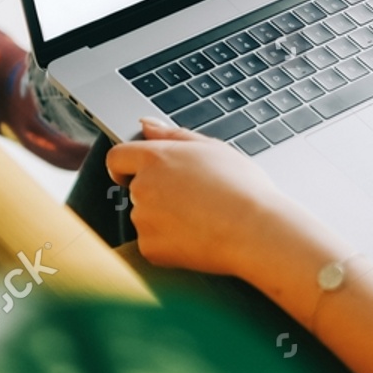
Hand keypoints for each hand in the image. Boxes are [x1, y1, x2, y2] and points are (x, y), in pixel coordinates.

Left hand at [106, 118, 296, 275]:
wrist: (255, 231)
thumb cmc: (242, 188)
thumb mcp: (213, 149)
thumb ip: (172, 135)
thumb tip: (146, 124)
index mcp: (156, 158)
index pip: (117, 157)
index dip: (123, 166)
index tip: (131, 173)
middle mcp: (143, 186)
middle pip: (137, 189)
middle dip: (157, 195)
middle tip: (193, 200)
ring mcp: (144, 219)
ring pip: (145, 218)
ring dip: (164, 220)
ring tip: (201, 219)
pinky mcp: (150, 248)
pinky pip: (153, 244)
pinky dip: (169, 244)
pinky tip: (196, 238)